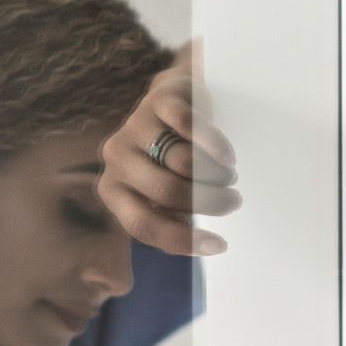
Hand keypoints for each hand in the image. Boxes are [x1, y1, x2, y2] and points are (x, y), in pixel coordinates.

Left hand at [97, 39, 240, 254]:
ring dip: (216, 175)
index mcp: (112, 189)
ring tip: (229, 177)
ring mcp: (134, 126)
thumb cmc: (169, 160)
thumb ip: (169, 217)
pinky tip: (228, 156)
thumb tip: (200, 245)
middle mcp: (116, 158)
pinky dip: (215, 145)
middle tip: (232, 202)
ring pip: (183, 162)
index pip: (143, 225)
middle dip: (209, 202)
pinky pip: (189, 126)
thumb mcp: (160, 192)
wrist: (172, 100)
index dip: (183, 240)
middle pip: (169, 192)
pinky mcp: (157, 101)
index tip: (220, 245)